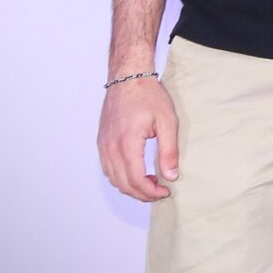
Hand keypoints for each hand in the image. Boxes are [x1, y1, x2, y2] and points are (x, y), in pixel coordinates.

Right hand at [97, 75, 177, 201]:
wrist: (128, 78)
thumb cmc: (148, 96)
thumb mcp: (167, 122)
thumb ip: (169, 151)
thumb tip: (171, 175)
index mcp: (127, 143)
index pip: (135, 179)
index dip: (150, 192)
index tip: (165, 192)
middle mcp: (110, 147)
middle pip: (122, 183)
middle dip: (142, 194)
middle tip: (159, 192)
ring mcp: (103, 145)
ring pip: (113, 178)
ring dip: (130, 187)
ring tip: (150, 184)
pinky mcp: (102, 142)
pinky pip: (108, 168)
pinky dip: (121, 177)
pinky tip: (136, 173)